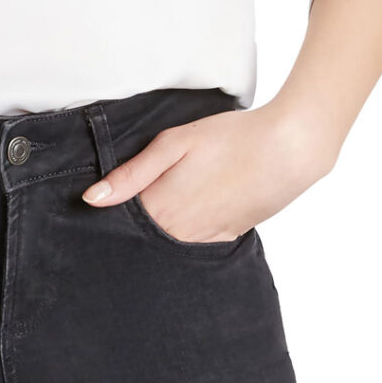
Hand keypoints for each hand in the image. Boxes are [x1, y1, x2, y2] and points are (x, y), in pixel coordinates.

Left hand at [81, 102, 334, 242]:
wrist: (289, 149)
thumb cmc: (231, 138)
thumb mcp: (173, 144)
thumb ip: (130, 175)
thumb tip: (92, 199)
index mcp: (160, 209)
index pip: (119, 224)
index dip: (110, 214)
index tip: (102, 206)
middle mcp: (179, 233)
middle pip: (143, 239)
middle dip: (132, 228)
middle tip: (136, 205)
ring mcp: (206, 238)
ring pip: (169, 244)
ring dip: (161, 232)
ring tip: (169, 204)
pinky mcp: (228, 236)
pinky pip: (196, 244)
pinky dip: (187, 234)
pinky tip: (191, 214)